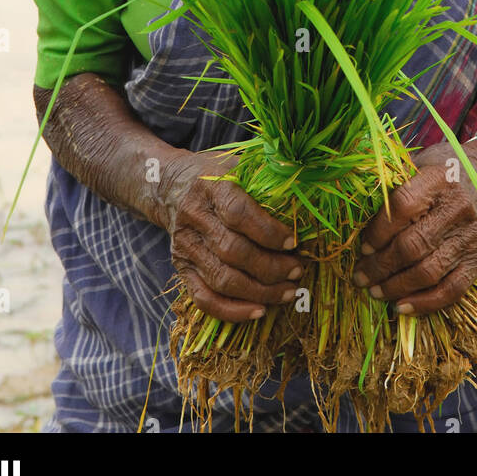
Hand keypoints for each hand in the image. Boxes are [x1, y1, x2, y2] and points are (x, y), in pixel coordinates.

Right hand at [159, 149, 302, 322]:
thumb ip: (265, 177)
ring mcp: (185, 247)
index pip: (238, 213)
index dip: (269, 232)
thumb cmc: (216, 176)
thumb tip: (305, 196)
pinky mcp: (181, 269)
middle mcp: (194, 218)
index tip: (294, 242)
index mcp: (210, 187)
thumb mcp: (237, 164)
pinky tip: (259, 310)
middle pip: (233, 251)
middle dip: (271, 267)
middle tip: (298, 270)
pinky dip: (233, 311)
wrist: (171, 185)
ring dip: (260, 291)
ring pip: (222, 279)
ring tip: (288, 292)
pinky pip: (204, 299)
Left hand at [352, 141, 476, 316]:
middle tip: (360, 277)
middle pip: (413, 245)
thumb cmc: (447, 171)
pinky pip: (452, 290)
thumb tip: (357, 210)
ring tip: (374, 291)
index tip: (363, 246)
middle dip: (381, 266)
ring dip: (396, 287)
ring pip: (429, 272)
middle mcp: (458, 208)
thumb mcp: (422, 162)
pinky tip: (401, 306)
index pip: (403, 206)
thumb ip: (394, 183)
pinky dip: (425, 303)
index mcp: (438, 179)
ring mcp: (470, 237)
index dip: (379, 230)